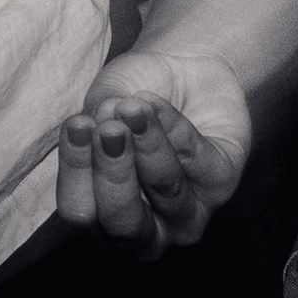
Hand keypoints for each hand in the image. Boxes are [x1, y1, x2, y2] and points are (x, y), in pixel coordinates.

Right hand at [55, 47, 250, 258]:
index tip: (78, 125)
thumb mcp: (102, 101)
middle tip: (109, 129)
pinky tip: (155, 102)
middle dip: (113, 174)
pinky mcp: (221, 186)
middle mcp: (144, 228)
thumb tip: (103, 122)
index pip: (81, 215)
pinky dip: (172, 126)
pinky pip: (196, 162)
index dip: (77, 174)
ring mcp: (186, 213)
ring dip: (148, 147)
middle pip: (123, 224)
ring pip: (166, 193)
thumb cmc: (129, 96)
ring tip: (133, 109)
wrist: (179, 69)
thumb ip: (97, 118)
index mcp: (101, 219)